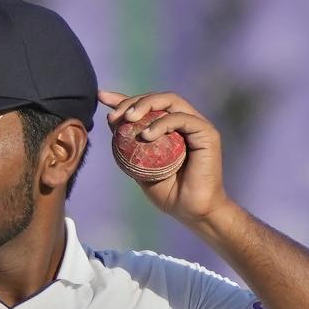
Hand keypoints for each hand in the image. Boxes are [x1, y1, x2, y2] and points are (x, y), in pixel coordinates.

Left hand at [98, 90, 229, 226]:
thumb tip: (111, 120)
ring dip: (146, 105)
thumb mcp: (138, 166)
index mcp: (169, 127)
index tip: (101, 97)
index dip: (123, 98)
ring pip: (170, 101)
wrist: (191, 211)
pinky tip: (146, 135)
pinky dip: (162, 123)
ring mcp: (196, 125)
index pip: (146, 105)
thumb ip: (127, 144)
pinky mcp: (207, 134)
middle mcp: (184, 121)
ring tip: (129, 118)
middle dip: (132, 101)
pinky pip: (182, 119)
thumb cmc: (168, 191)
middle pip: (157, 98)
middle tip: (116, 116)